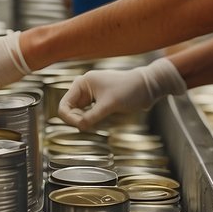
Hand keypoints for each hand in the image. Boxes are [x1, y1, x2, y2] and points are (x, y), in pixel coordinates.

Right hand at [58, 57, 186, 130]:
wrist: (148, 87)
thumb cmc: (129, 89)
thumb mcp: (109, 104)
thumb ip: (92, 117)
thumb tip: (79, 127)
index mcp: (82, 84)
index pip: (64, 105)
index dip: (70, 118)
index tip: (82, 126)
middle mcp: (85, 89)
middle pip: (71, 111)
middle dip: (80, 121)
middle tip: (92, 126)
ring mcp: (92, 96)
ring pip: (81, 115)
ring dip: (87, 122)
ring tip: (101, 122)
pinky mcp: (100, 103)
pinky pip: (90, 116)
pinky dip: (94, 122)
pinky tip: (104, 122)